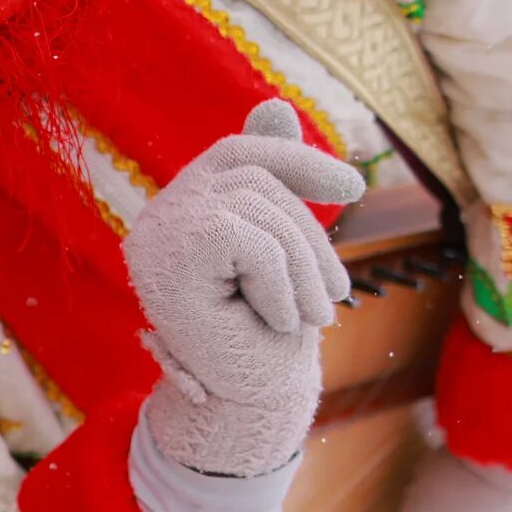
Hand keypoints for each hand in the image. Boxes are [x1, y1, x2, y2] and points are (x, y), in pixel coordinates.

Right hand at [125, 99, 364, 479]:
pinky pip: (250, 240)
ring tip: (310, 318)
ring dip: (304, 269)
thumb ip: (270, 180)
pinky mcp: (170, 260)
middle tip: (335, 299)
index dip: (295, 159)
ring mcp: (156, 237)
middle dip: (312, 234)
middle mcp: (156, 218)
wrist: (248, 407)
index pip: (237, 155)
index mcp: (179, 212)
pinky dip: (279, 283)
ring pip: (258, 206)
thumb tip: (274, 104)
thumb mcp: (279, 249)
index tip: (354, 187)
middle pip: (255, 178)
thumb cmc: (267, 335)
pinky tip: (273, 321)